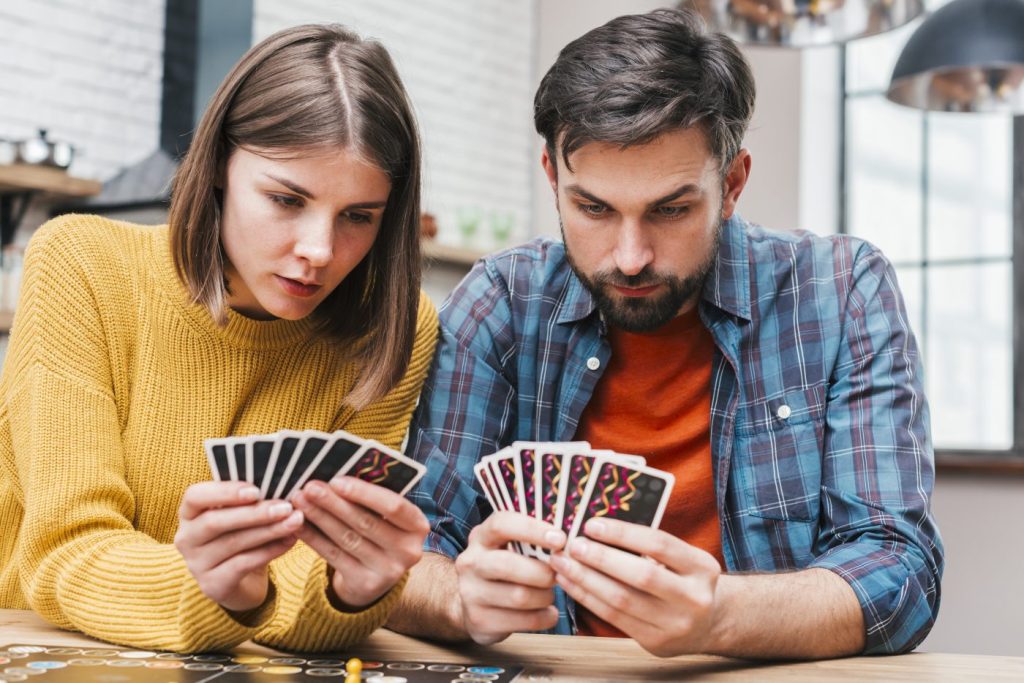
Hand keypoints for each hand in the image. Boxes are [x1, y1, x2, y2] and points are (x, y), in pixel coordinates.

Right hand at [175, 481, 302, 612]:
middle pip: (215, 521)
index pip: (194, 496)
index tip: (256, 490)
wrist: (241, 582)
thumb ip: (253, 501)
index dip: (224, 492)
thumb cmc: (242, 537)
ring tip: (295, 521)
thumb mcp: (242, 516)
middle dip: (254, 513)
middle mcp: (186, 538)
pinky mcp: (212, 585)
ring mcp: (196, 564)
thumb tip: (284, 485)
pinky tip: (290, 541)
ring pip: (233, 543)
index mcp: (189, 513)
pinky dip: (269, 550)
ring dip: (268, 530)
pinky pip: (242, 564)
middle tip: (286, 507)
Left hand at [291, 476, 429, 609]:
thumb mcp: (388, 518)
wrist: (378, 574)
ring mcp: (388, 571)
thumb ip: (373, 499)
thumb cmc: (381, 531)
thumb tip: (336, 476)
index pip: (394, 506)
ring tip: (300, 500)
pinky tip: (299, 524)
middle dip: (334, 502)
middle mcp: (408, 551)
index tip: (336, 480)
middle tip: (310, 487)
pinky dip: (314, 537)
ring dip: (320, 517)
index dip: (365, 493)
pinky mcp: (365, 584)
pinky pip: (334, 556)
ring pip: (347, 538)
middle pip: (366, 522)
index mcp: (418, 526)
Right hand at [454, 512, 566, 644]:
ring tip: (551, 595)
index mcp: (480, 537)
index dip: (532, 529)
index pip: (502, 525)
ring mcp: (471, 593)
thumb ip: (531, 541)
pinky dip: (544, 618)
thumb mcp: (507, 547)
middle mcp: (470, 562)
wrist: (472, 603)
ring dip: (545, 596)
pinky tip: (549, 613)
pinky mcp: (479, 620)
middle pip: (509, 565)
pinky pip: (522, 621)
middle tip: (557, 575)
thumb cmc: (503, 568)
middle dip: (542, 572)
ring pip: (519, 596)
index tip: (560, 539)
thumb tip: (572, 542)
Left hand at [550, 518, 720, 656]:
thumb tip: (598, 527)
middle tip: (572, 545)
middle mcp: (693, 597)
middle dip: (601, 558)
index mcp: (702, 567)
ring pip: (622, 599)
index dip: (623, 533)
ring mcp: (675, 624)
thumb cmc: (684, 579)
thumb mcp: (682, 558)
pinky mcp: (655, 642)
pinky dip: (587, 598)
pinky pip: (614, 617)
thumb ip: (649, 544)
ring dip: (586, 579)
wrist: (709, 623)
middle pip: (640, 575)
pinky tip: (571, 582)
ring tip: (562, 563)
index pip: (659, 544)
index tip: (592, 524)